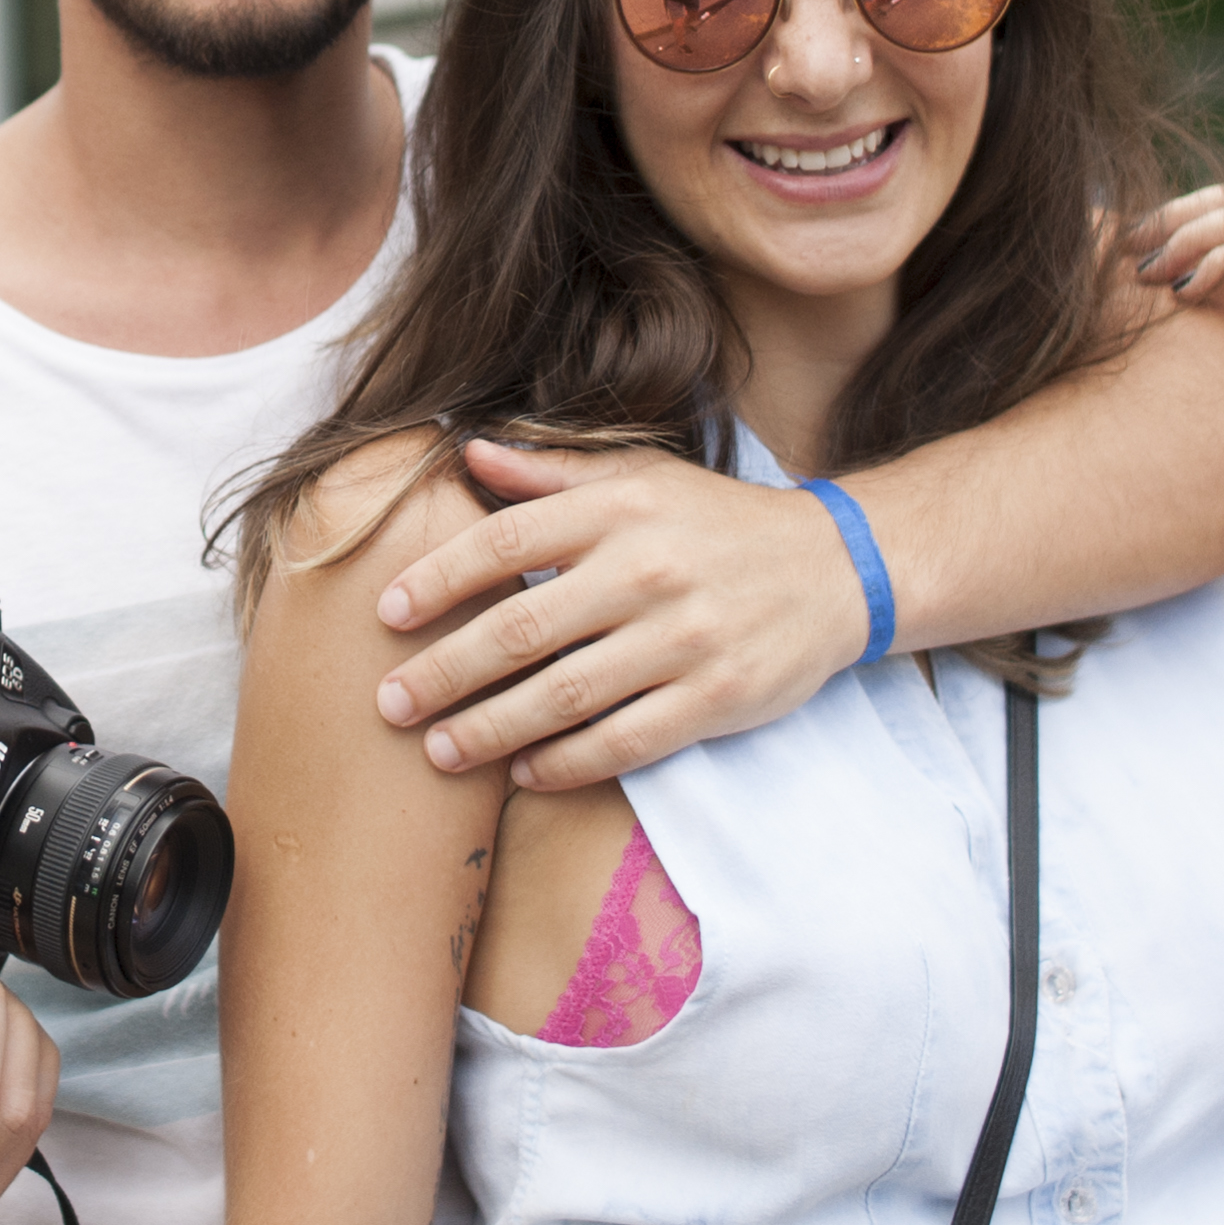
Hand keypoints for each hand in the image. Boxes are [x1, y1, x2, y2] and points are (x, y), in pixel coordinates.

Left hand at [368, 439, 861, 789]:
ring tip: (437, 750)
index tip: (386, 611)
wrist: (837, 567)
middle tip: (389, 703)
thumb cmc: (717, 522)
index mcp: (620, 509)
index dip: (438, 579)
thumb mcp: (641, 476)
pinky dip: (565, 763)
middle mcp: (647, 572)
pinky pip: (622, 742)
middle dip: (442, 672)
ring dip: (487, 730)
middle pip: (519, 631)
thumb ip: (553, 470)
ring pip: (562, 697)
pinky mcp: (715, 699)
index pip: (505, 541)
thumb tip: (468, 452)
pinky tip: (523, 772)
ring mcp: (683, 640)